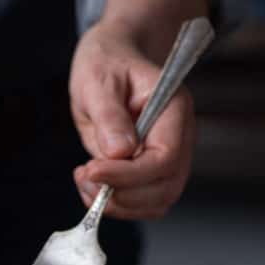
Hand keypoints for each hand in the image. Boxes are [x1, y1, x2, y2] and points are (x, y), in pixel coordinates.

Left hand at [69, 21, 194, 219]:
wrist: (111, 60)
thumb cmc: (106, 64)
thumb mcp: (99, 81)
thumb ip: (110, 115)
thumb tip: (119, 153)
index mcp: (173, 109)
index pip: (164, 158)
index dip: (128, 175)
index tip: (91, 171)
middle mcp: (179, 137)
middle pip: (164, 188)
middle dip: (122, 194)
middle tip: (85, 176)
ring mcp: (169, 158)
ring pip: (156, 202)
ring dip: (117, 204)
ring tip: (85, 179)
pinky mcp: (153, 172)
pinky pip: (142, 203)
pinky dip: (116, 204)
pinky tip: (93, 185)